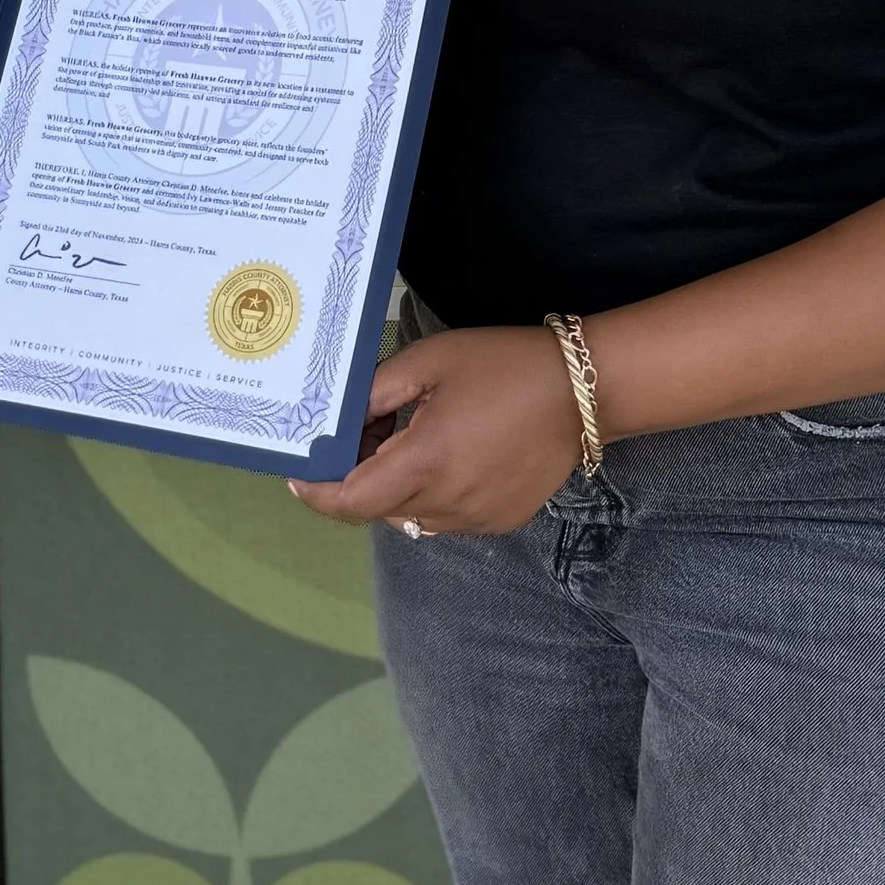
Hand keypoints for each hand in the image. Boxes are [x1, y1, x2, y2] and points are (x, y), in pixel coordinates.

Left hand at [288, 325, 581, 537]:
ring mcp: (475, 519)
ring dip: (393, 484)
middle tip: (366, 429)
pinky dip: (429, 492)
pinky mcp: (499, 521)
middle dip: (355, 475)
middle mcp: (447, 504)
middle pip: (374, 508)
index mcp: (425, 464)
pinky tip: (449, 451)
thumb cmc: (504, 365)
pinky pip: (443, 515)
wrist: (587, 390)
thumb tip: (335, 422)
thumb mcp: (427, 362)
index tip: (298, 472)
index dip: (315, 493)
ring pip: (408, 515)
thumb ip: (372, 395)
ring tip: (411, 434)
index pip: (348, 503)